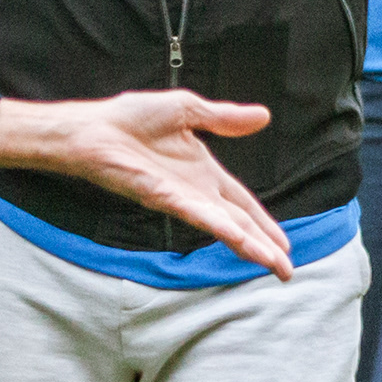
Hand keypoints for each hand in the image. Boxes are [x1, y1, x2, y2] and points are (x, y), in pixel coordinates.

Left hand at [0, 92, 289, 273]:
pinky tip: (242, 242)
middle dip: (265, 247)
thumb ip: (224, 118)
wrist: (94, 128)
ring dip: (251, 247)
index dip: (264, 224)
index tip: (285, 245)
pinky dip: (223, 229)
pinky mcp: (164, 199)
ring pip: (225, 228)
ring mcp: (181, 199)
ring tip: (275, 267)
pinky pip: (200, 216)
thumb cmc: (131, 119)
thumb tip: (264, 116)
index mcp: (203, 173)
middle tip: (287, 272)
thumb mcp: (188, 109)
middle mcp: (196, 192)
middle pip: (239, 224)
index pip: (242, 204)